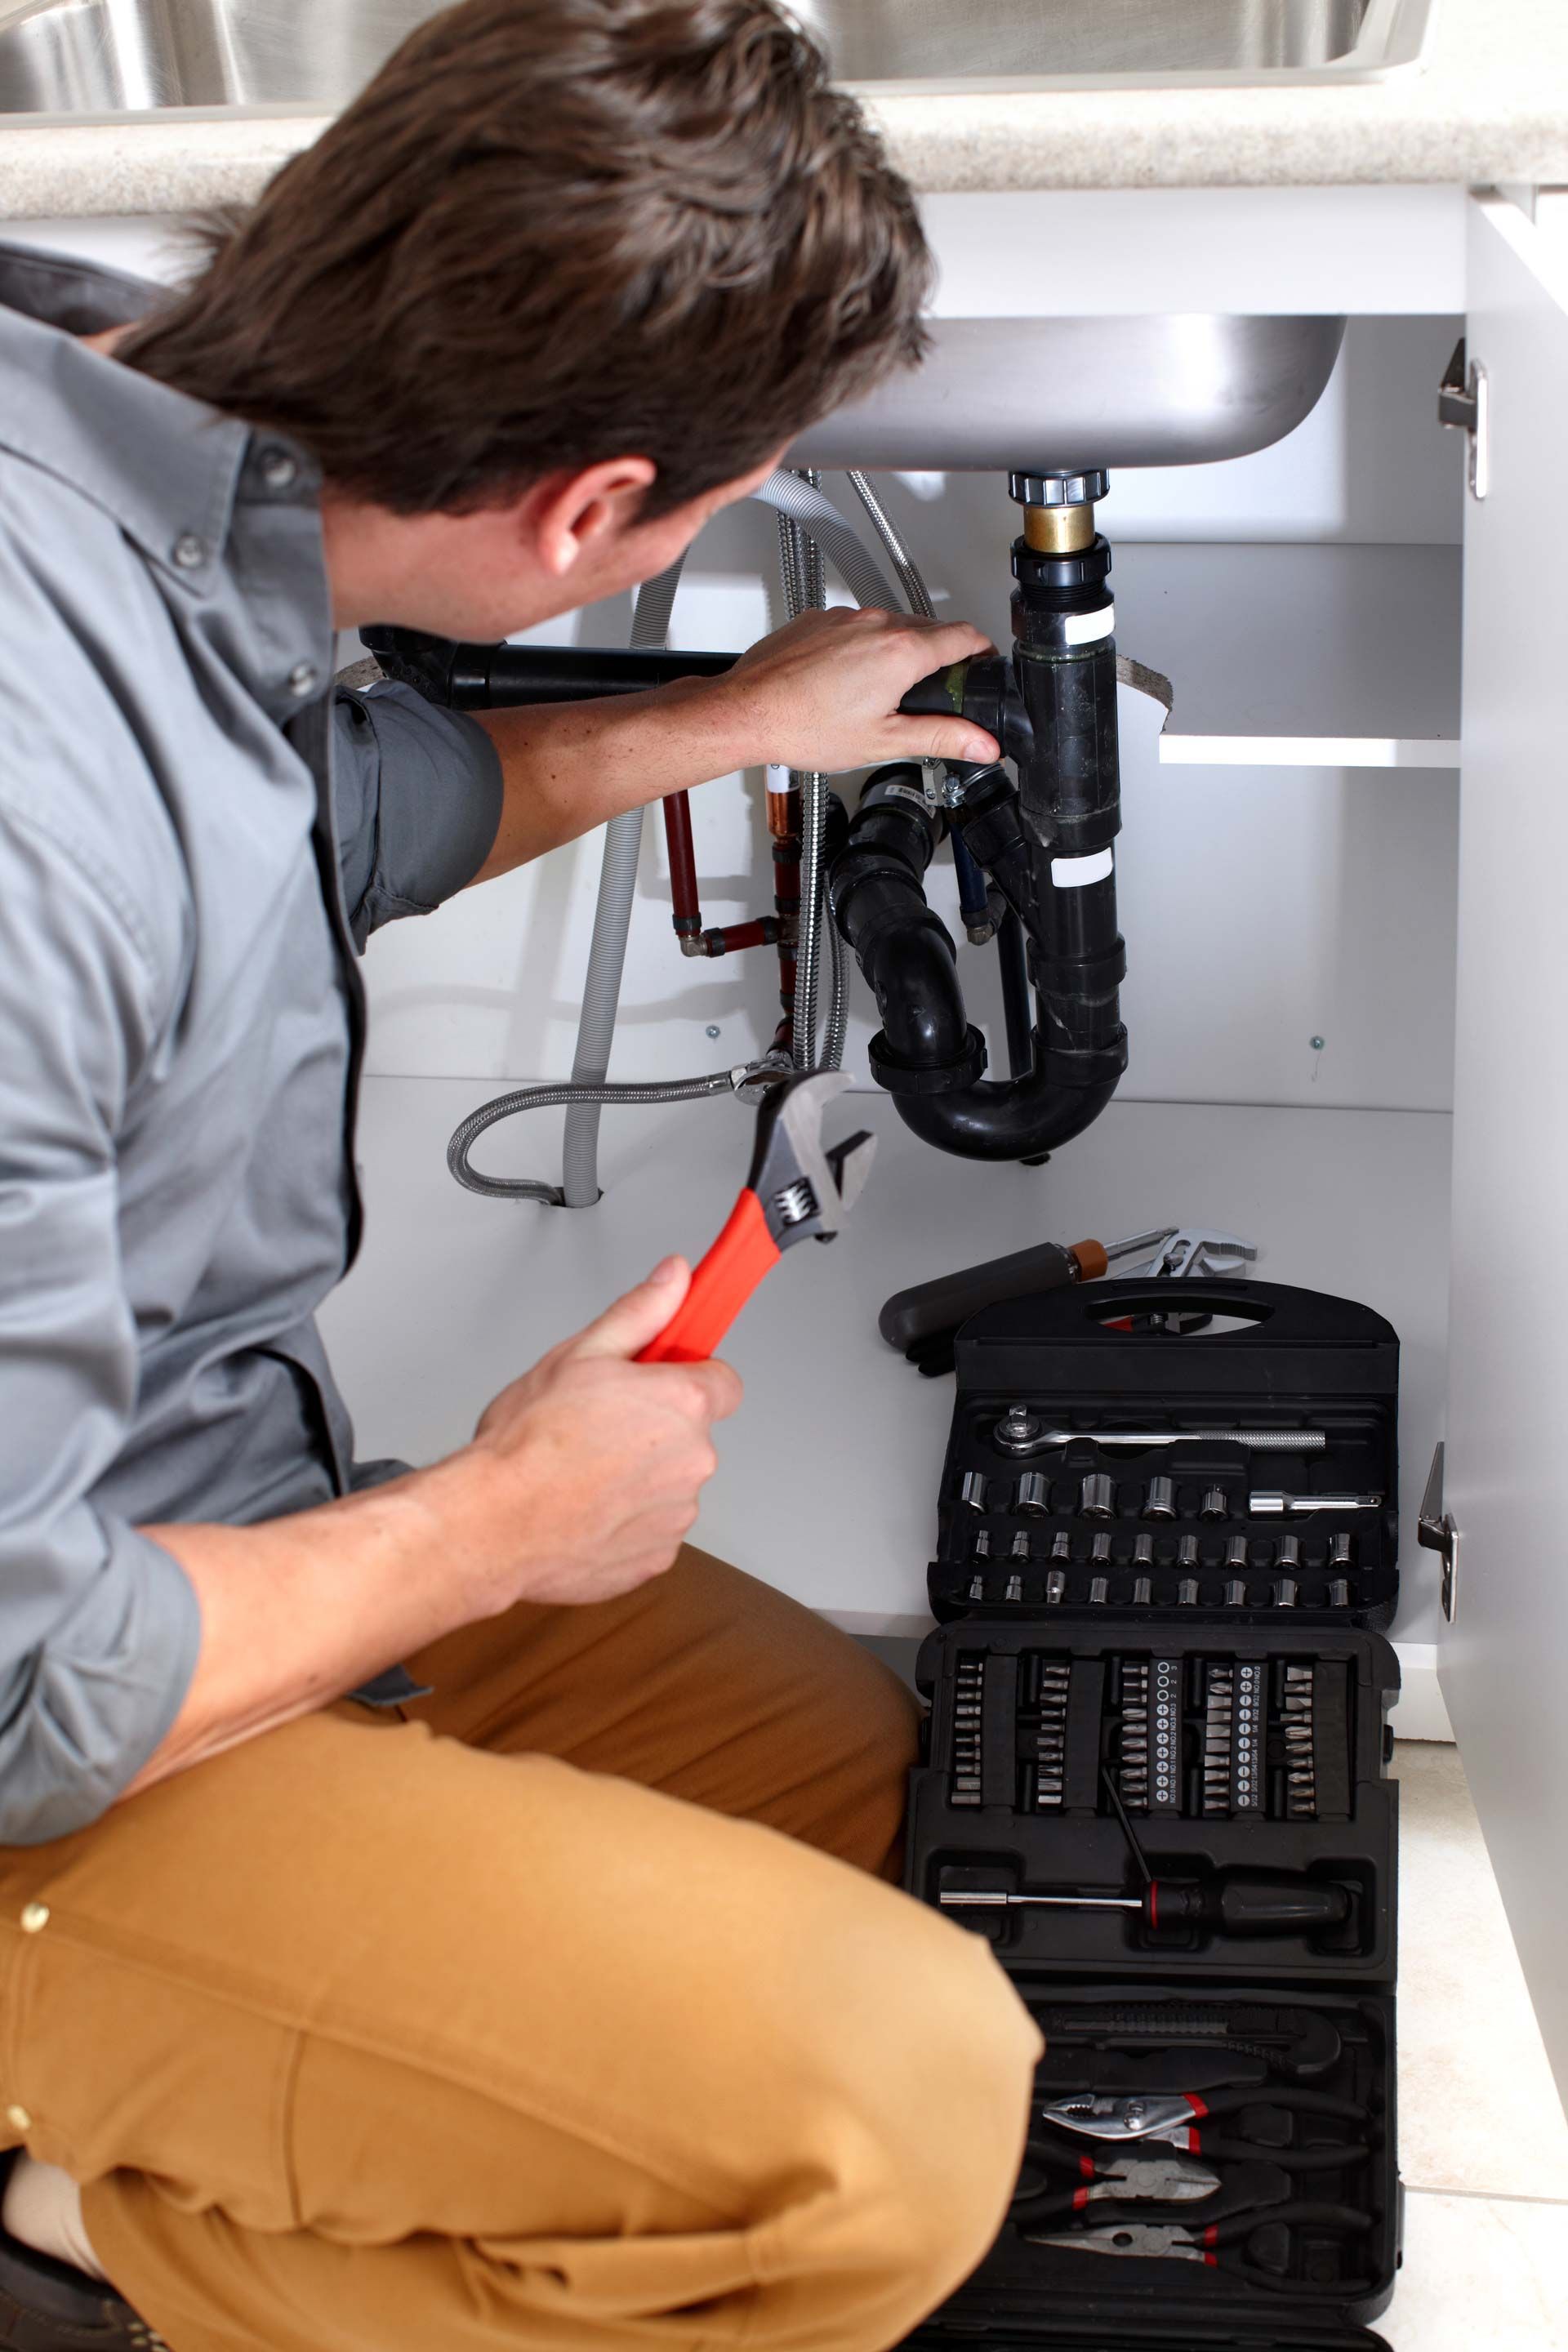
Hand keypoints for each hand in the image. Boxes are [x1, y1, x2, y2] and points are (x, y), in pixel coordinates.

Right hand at [462, 1258, 740, 1608]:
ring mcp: (676, 1514)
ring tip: (581, 1470)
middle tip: (598, 1424)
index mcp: (682, 1404)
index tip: (661, 1380)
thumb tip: (675, 1278)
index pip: (722, 1382)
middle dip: (654, 1428)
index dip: (687, 1377)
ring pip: (668, 1483)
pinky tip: (582, 1506)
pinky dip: (624, 1520)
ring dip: (638, 1476)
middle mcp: (692, 1461)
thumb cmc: (527, 1444)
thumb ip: (640, 1313)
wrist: (493, 1523)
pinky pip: (650, 1528)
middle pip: (691, 1434)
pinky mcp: (656, 1557)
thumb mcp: (579, 1354)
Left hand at [718, 606, 1000, 771]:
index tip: (983, 663)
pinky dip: (861, 647)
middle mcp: (875, 623)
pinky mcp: (819, 619)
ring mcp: (845, 617)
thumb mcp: (884, 741)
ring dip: (896, 651)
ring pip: (889, 626)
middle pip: (928, 629)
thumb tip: (982, 743)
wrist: (747, 712)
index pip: (964, 635)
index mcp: (900, 651)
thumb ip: (940, 737)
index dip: (981, 651)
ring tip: (882, 692)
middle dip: (938, 657)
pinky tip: (845, 681)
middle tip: (933, 692)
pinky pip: (855, 627)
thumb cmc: (803, 726)